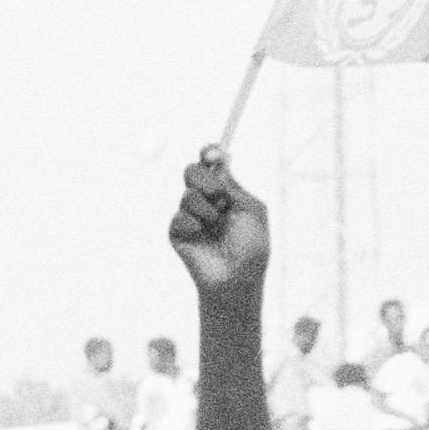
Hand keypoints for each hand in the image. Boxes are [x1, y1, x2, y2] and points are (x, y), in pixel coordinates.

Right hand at [168, 150, 270, 302]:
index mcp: (226, 193)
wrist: (236, 277)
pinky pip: (179, 217)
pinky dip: (194, 225)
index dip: (209, 154)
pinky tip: (202, 237)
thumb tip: (220, 161)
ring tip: (216, 226)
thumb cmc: (251, 246)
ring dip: (205, 209)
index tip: (211, 152)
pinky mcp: (177, 233)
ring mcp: (190, 217)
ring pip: (187, 195)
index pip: (212, 165)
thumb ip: (234, 184)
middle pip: (192, 172)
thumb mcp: (252, 208)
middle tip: (217, 193)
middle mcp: (207, 201)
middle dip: (204, 178)